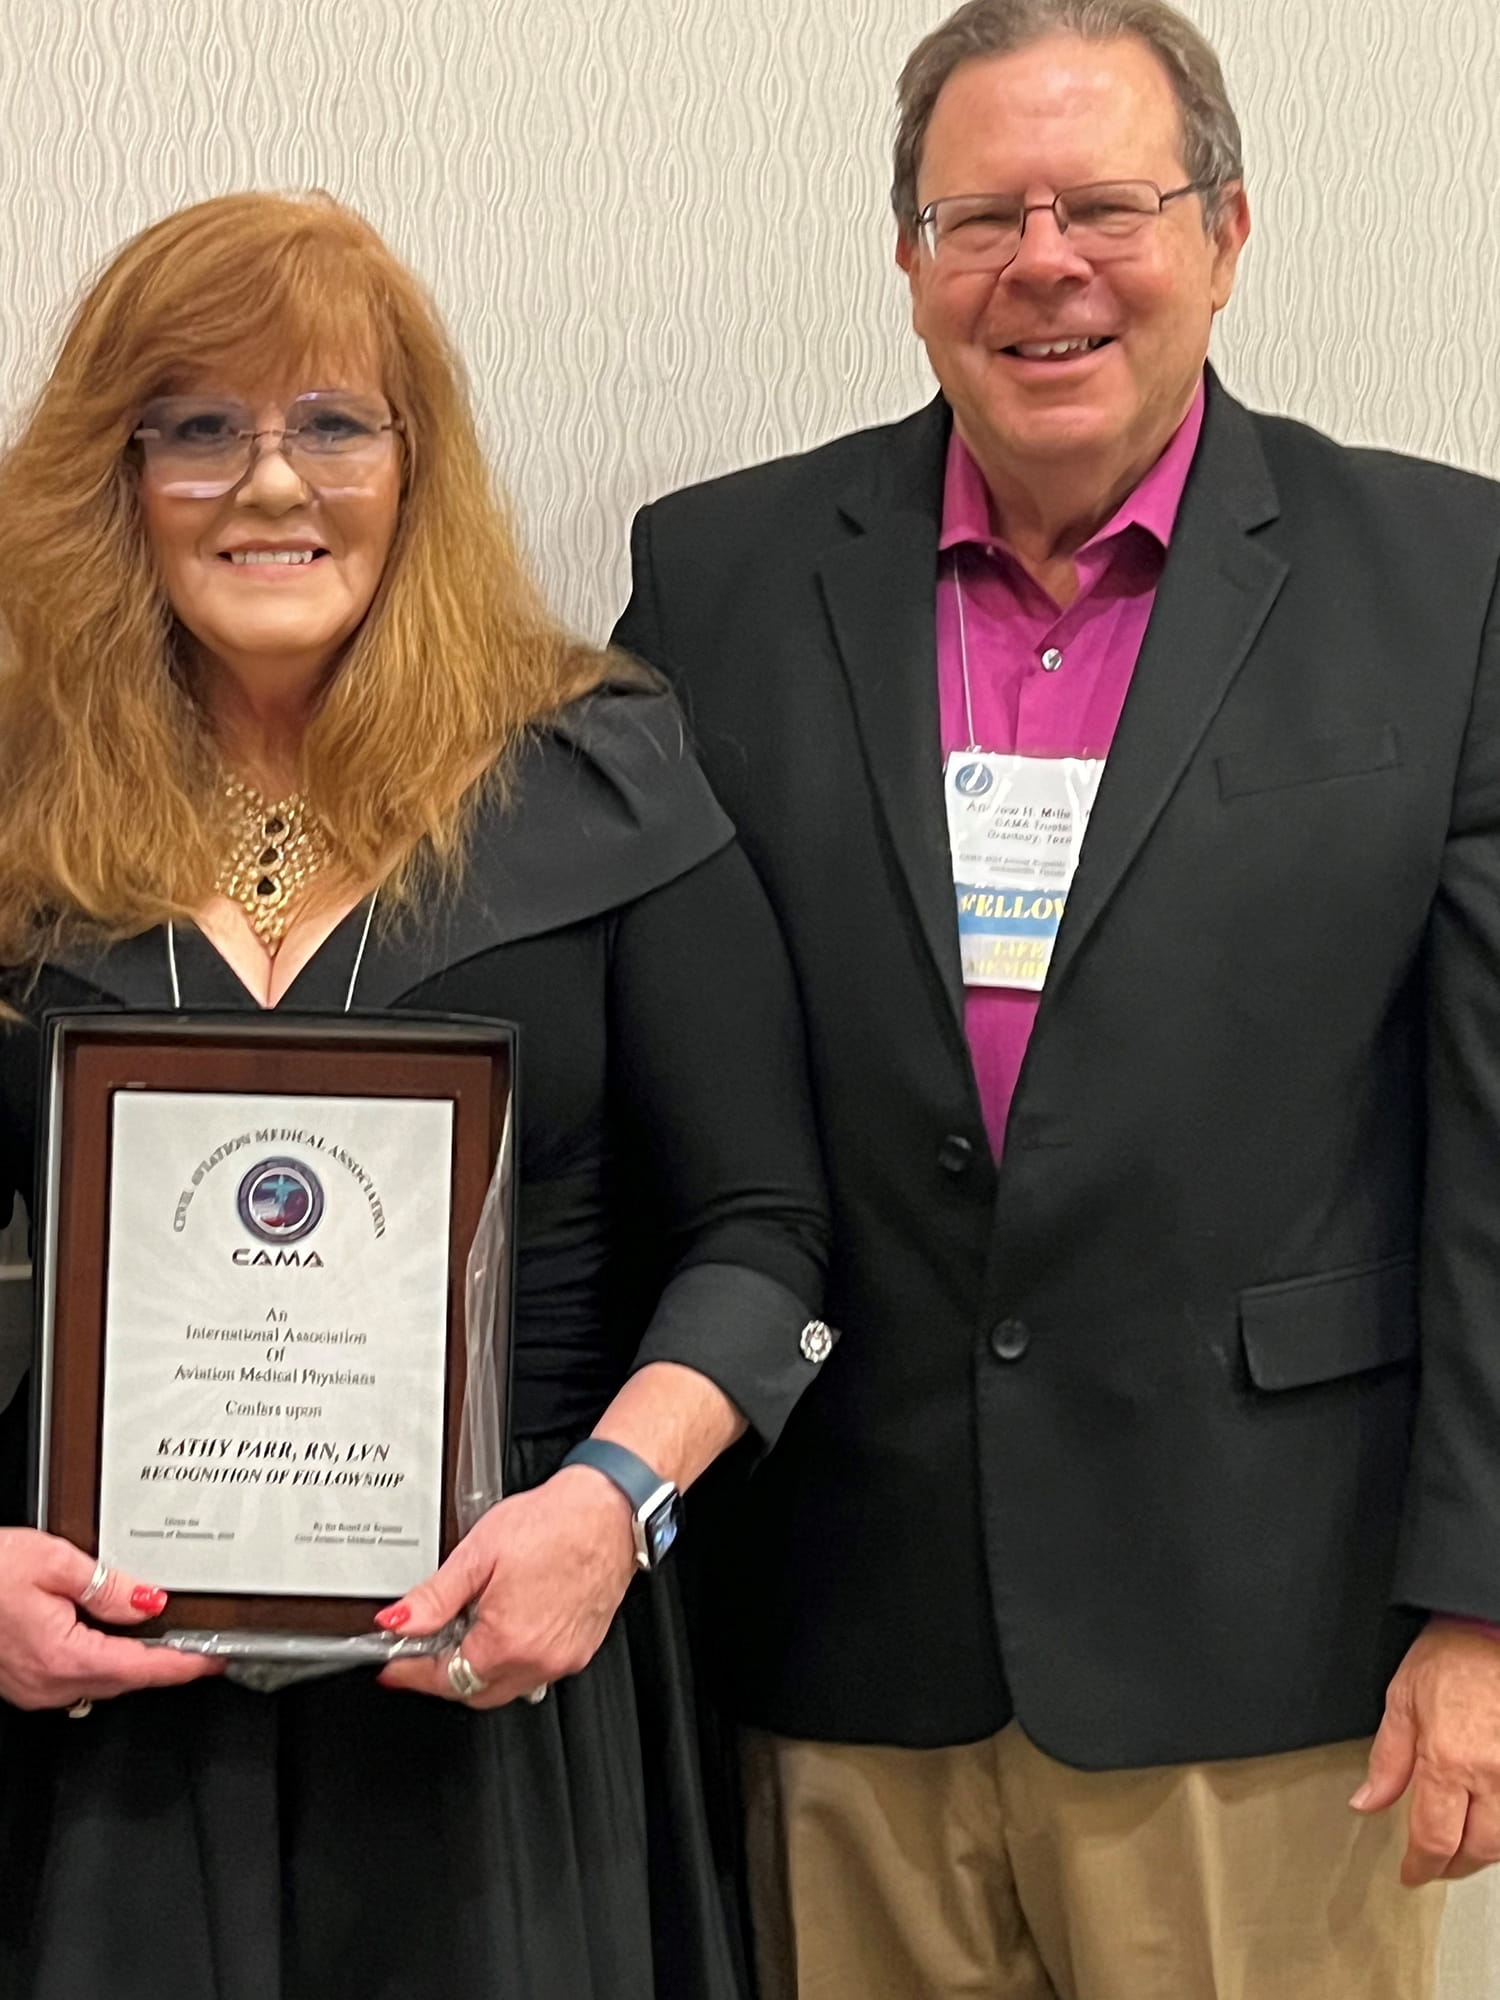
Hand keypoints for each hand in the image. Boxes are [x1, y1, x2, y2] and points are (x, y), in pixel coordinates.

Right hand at [0, 1527, 221, 1709]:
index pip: (140, 1668)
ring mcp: (31, 1687)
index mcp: (62, 1656)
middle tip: (199, 1647)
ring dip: (133, 1664)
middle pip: (124, 1680)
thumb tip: (148, 1601)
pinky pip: (75, 1677)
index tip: (213, 1661)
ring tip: (165, 1641)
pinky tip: (112, 1640)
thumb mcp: (53, 1562)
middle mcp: (46, 1683)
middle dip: (164, 1665)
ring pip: (100, 1682)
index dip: (183, 1665)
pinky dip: (102, 1660)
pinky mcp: (21, 1681)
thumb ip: (108, 1585)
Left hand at [375, 1466, 639, 1708]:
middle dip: (443, 1675)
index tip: (394, 1669)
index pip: (445, 1679)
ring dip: (478, 1668)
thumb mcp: (479, 1553)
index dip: (412, 1674)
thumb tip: (399, 1622)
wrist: (609, 1509)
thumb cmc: (555, 1523)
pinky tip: (505, 1624)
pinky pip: (535, 1672)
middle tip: (423, 1647)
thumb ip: (434, 1596)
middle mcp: (539, 1660)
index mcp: (509, 1641)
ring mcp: (564, 1658)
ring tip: (467, 1627)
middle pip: (474, 1691)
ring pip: (505, 1686)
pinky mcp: (581, 1649)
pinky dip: (511, 1659)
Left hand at [1353, 1618, 1499, 1882]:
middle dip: (1453, 1865)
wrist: (1490, 1628)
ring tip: (1460, 1846)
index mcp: (1449, 1759)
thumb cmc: (1451, 1655)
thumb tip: (1367, 1802)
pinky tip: (1488, 1820)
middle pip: (1478, 1849)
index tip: (1412, 1873)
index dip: (1421, 1865)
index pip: (1434, 1837)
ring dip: (1483, 1851)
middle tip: (1435, 1864)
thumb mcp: (1401, 1701)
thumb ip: (1387, 1760)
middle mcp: (1492, 1773)